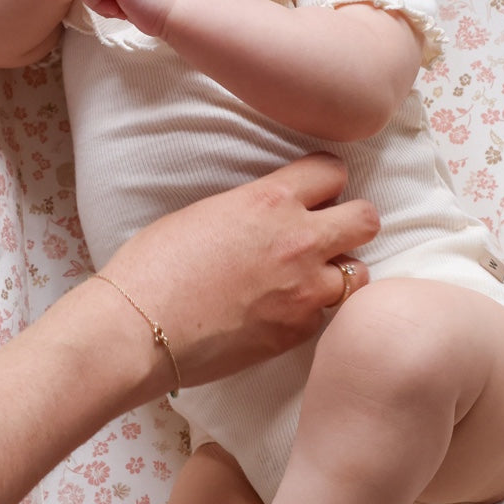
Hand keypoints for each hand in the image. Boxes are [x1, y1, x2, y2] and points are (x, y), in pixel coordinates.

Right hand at [99, 154, 378, 386]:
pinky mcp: (296, 332)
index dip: (327, 182)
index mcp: (271, 200)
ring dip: (338, 273)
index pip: (333, 171)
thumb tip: (270, 216)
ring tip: (308, 279)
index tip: (317, 193)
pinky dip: (310, 313)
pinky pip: (324, 316)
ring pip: (358, 274)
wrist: (137, 327)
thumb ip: (254, 210)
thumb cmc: (153, 265)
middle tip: (329, 234)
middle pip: (366, 219)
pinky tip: (281, 313)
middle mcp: (299, 240)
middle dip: (351, 223)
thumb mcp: (208, 212)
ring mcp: (303, 290)